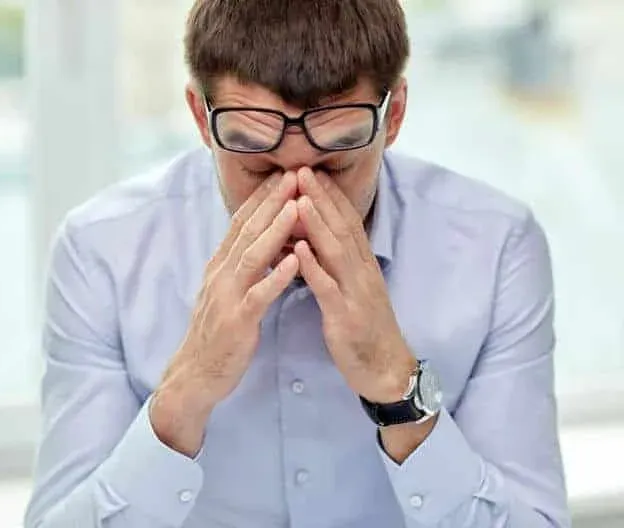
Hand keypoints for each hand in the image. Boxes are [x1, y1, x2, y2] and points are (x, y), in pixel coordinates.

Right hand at [151, 171, 300, 455]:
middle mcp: (220, 274)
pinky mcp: (237, 321)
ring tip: (296, 205)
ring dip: (275, 229)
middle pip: (247, 230)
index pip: (241, 222)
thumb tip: (255, 240)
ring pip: (253, 255)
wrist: (195, 375)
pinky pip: (259, 294)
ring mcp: (227, 296)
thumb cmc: (216, 333)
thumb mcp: (224, 292)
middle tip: (294, 174)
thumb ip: (238, 266)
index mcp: (220, 266)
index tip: (283, 173)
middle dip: (272, 200)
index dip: (262, 196)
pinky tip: (295, 260)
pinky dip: (276, 276)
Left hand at [294, 168, 416, 403]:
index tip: (310, 170)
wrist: (386, 371)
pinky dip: (314, 266)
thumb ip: (340, 265)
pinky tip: (299, 249)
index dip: (329, 195)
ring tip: (298, 198)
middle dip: (321, 197)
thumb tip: (321, 240)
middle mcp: (362, 272)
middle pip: (341, 228)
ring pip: (336, 252)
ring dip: (317, 224)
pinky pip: (328, 288)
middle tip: (301, 169)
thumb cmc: (365, 330)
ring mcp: (356, 293)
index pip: (346, 222)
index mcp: (362, 265)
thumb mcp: (355, 290)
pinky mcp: (346, 317)